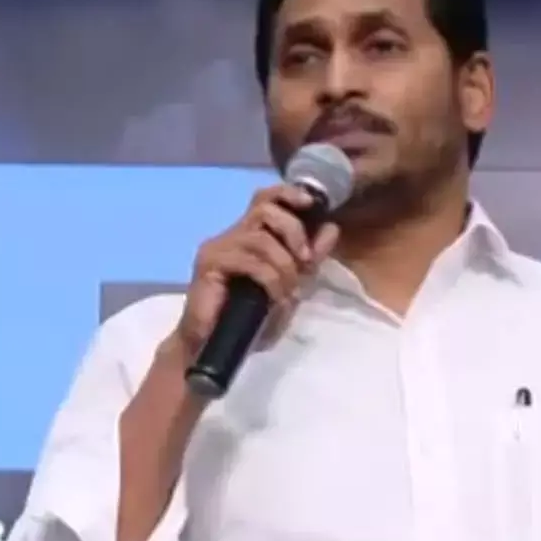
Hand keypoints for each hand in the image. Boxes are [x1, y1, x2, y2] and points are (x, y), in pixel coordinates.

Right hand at [165, 184, 338, 365]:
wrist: (217, 346)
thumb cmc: (251, 319)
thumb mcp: (292, 284)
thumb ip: (310, 257)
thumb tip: (331, 228)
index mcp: (249, 235)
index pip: (265, 197)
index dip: (288, 194)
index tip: (311, 203)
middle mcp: (231, 234)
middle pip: (264, 207)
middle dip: (293, 230)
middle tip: (305, 259)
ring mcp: (218, 248)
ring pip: (261, 236)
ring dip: (284, 264)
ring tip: (287, 291)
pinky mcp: (209, 264)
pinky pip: (250, 261)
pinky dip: (270, 279)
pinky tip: (274, 297)